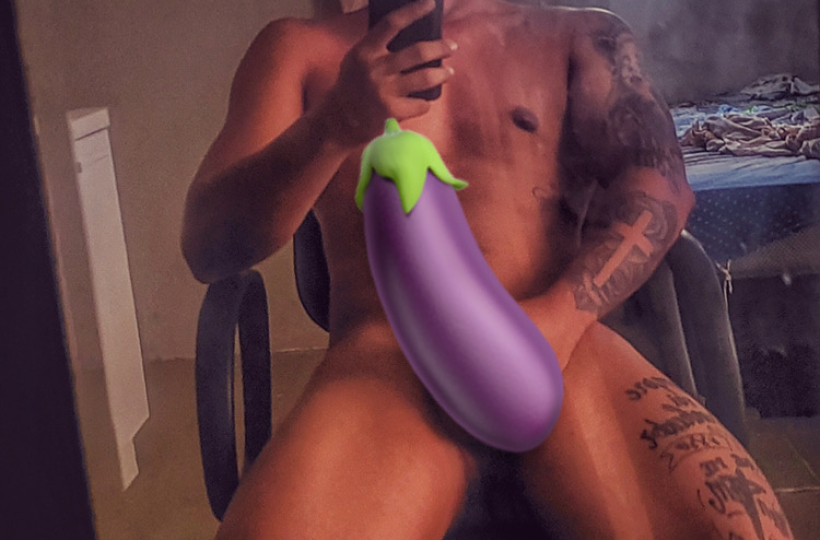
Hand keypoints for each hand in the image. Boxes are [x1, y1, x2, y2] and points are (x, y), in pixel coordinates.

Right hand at [321, 0, 456, 146]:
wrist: (339, 119)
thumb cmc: (352, 85)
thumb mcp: (357, 59)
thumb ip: (378, 47)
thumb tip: (411, 32)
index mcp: (365, 51)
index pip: (392, 24)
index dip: (413, 11)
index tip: (430, 4)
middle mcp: (376, 69)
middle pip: (418, 52)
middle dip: (440, 48)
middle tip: (452, 47)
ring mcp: (385, 91)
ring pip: (425, 78)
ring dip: (442, 74)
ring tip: (448, 72)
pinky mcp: (393, 112)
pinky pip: (420, 104)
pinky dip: (425, 102)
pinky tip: (424, 101)